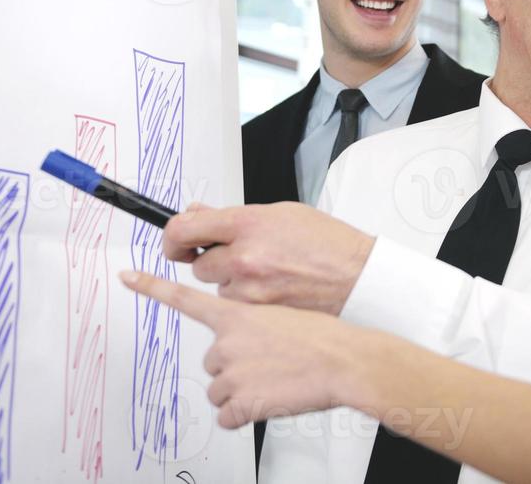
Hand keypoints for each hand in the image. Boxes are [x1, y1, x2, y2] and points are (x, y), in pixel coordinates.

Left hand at [120, 269, 365, 426]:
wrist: (345, 360)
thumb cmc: (324, 334)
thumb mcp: (285, 305)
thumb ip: (254, 309)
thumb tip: (237, 320)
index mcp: (237, 313)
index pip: (184, 296)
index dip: (151, 287)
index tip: (127, 277)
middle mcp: (227, 342)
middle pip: (212, 360)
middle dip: (235, 366)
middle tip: (269, 362)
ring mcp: (232, 373)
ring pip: (219, 390)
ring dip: (241, 391)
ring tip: (274, 380)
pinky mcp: (241, 403)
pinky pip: (227, 416)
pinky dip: (245, 414)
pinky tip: (270, 400)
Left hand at [163, 202, 375, 314]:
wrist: (358, 278)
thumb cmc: (328, 244)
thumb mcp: (282, 213)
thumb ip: (235, 216)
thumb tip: (197, 213)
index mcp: (249, 223)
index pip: (184, 228)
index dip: (172, 237)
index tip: (174, 243)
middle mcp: (244, 257)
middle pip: (201, 266)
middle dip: (215, 263)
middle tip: (242, 261)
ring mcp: (249, 290)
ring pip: (218, 291)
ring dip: (233, 286)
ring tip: (269, 278)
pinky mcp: (256, 317)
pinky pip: (235, 311)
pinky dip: (248, 306)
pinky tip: (273, 296)